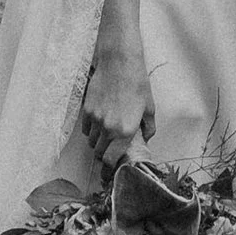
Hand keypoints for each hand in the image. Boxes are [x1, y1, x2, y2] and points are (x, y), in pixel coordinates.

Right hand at [80, 38, 153, 169]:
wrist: (119, 63)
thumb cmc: (137, 83)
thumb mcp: (149, 107)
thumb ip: (148, 128)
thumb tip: (146, 138)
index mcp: (125, 131)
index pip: (111, 160)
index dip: (109, 168)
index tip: (109, 171)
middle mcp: (108, 128)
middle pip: (99, 153)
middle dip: (104, 155)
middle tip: (110, 150)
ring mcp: (95, 119)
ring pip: (91, 141)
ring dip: (98, 142)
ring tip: (106, 134)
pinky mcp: (87, 110)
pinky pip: (85, 128)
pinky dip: (90, 130)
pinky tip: (99, 123)